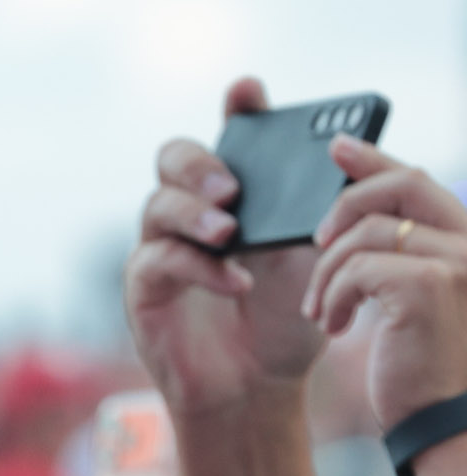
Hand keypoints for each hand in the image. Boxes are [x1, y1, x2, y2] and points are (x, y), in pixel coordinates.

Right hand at [127, 79, 325, 414]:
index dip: (235, 109)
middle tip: (231, 187)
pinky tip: (234, 281)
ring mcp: (161, 247)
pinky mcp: (144, 288)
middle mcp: (191, 211)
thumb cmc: (284, 317)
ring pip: (157, 205)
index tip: (247, 92)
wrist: (258, 384)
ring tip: (229, 233)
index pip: (229, 138)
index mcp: (234, 195)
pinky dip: (199, 267)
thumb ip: (311, 210)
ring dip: (194, 214)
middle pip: (172, 158)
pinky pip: (158, 261)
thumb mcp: (312, 254)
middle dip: (199, 164)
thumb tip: (331, 164)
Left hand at [302, 137, 466, 431]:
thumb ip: (397, 260)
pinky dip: (334, 294)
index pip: (419, 181)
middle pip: (400, 185)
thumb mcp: (414, 303)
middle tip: (317, 243)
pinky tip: (336, 326)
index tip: (336, 148)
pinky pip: (357, 267)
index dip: (375, 159)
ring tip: (324, 310)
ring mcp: (457, 261)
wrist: (447, 423)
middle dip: (344, 205)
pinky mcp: (429, 286)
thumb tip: (350, 226)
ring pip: (367, 231)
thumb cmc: (426, 369)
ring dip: (328, 270)